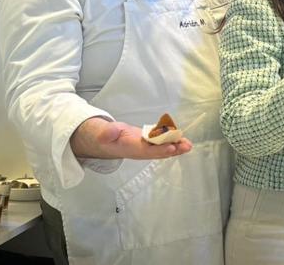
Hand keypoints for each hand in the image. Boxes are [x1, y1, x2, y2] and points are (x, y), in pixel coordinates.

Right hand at [70, 117, 192, 159]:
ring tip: (187, 144)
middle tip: (186, 146)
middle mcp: (136, 149)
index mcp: (126, 147)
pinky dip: (170, 141)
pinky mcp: (143, 142)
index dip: (158, 150)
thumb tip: (111, 132)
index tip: (171, 147)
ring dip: (174, 147)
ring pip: (159, 148)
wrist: (95, 139)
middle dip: (171, 149)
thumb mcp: (98, 132)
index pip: (144, 150)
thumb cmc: (98, 135)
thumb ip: (105, 132)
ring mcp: (140, 146)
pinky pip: (158, 143)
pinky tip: (181, 140)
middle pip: (155, 151)